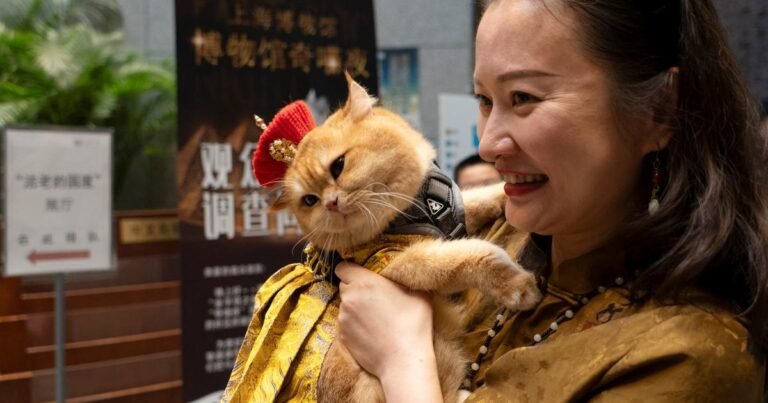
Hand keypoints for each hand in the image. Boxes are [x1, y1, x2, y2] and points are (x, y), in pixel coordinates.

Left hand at [336, 262, 442, 401]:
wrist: (403, 361)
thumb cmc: (413, 325)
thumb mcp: (418, 294)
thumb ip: (402, 280)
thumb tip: (402, 276)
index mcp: (364, 282)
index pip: (342, 268)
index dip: (351, 270)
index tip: (361, 276)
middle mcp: (349, 298)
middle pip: (344, 287)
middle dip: (355, 289)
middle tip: (373, 298)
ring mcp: (343, 319)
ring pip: (345, 307)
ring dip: (355, 309)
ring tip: (375, 319)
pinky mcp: (343, 337)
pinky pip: (346, 325)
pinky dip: (355, 326)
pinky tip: (372, 333)